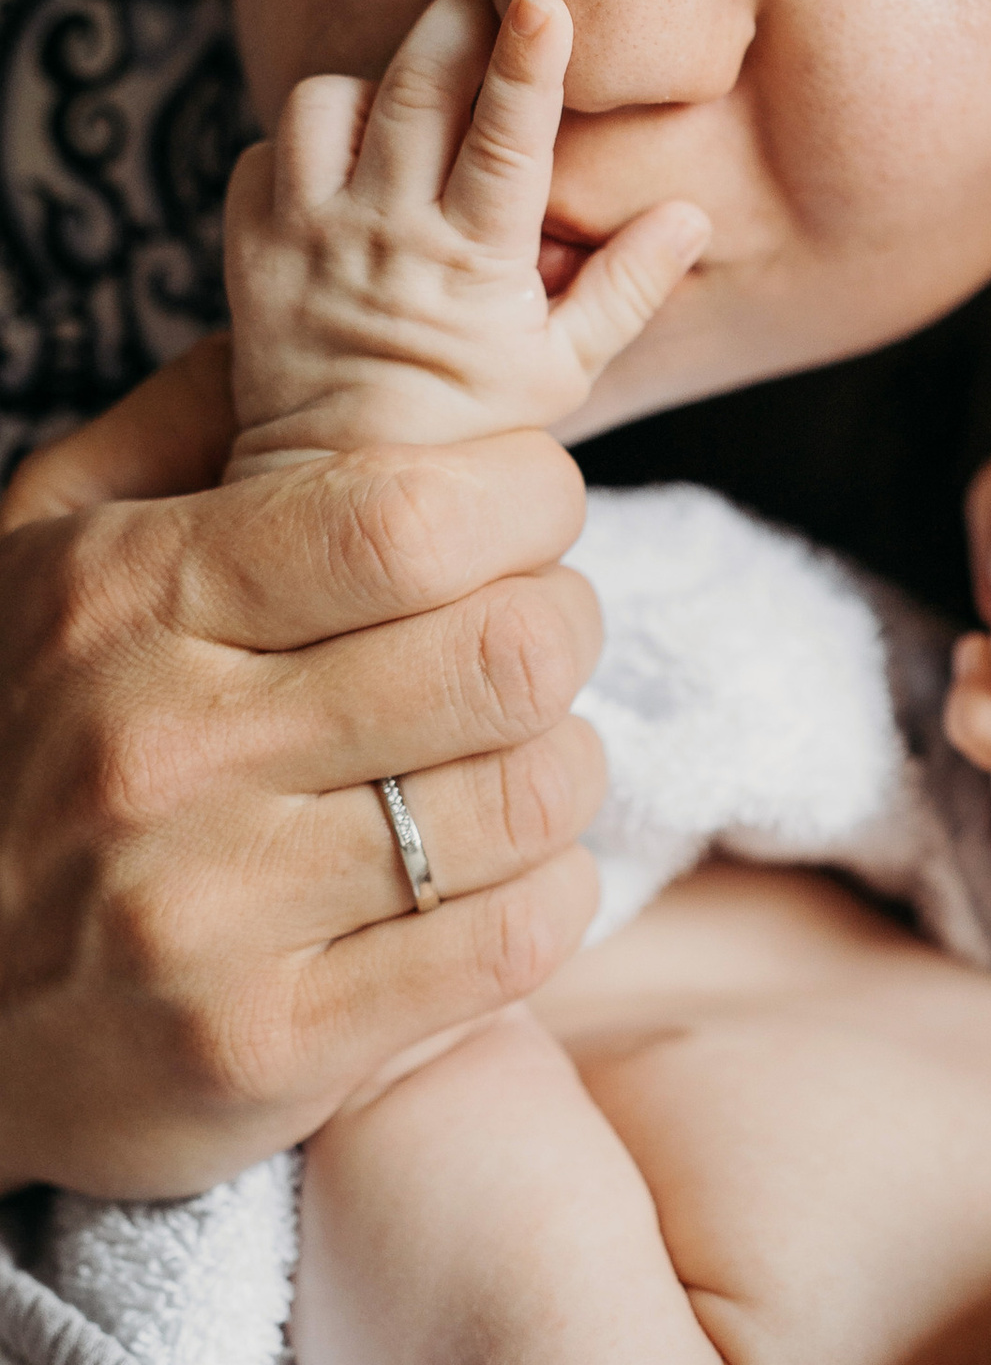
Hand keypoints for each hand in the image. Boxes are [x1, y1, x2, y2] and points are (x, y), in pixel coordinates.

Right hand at [0, 339, 608, 1200]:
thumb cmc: (17, 748)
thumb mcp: (41, 556)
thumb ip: (180, 425)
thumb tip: (310, 315)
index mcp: (127, 599)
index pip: (414, 514)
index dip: (530, 499)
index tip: (527, 515)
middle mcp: (166, 749)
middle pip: (506, 649)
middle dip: (562, 626)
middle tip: (529, 639)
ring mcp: (213, 910)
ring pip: (533, 795)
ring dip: (558, 767)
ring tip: (501, 762)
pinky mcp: (267, 1049)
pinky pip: (514, 940)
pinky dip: (546, 895)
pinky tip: (492, 876)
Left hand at [224, 0, 705, 475]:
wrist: (340, 483)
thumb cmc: (470, 428)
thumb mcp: (565, 368)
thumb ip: (628, 286)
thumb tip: (691, 215)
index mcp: (472, 263)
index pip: (506, 140)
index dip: (526, 64)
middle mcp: (384, 236)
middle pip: (415, 88)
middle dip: (455, 19)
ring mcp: (307, 236)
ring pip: (326, 100)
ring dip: (373, 82)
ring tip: (411, 100)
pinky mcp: (248, 244)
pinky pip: (264, 148)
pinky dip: (303, 140)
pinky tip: (343, 163)